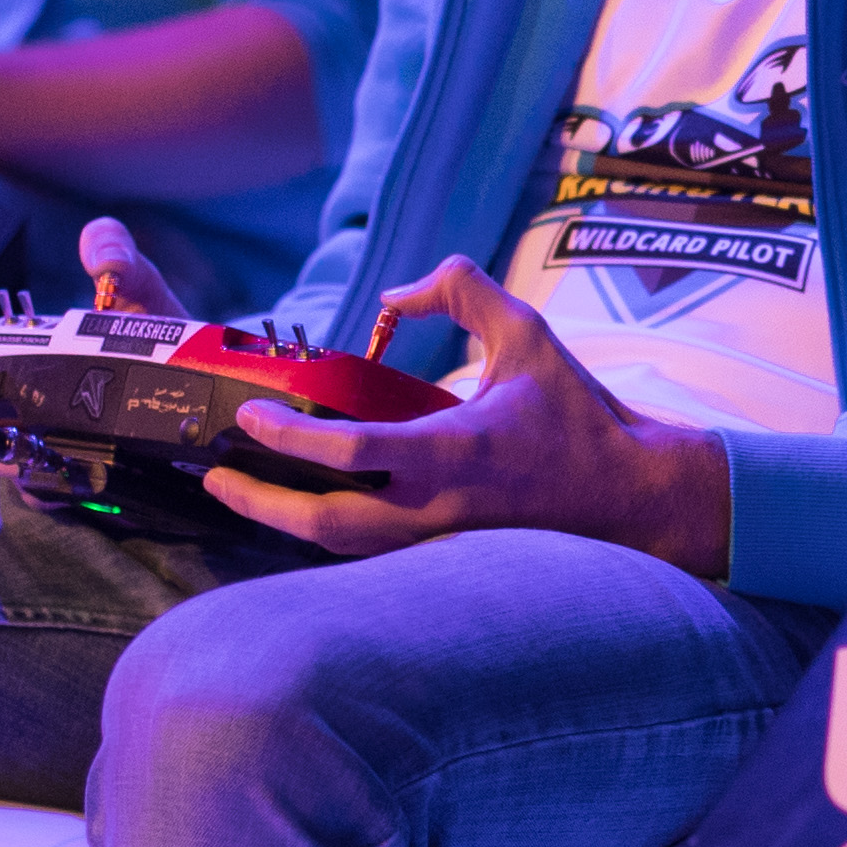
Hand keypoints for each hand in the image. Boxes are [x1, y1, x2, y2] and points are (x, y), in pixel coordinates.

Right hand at [0, 219, 184, 478]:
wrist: (204, 385)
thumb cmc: (153, 332)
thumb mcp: (139, 288)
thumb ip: (118, 254)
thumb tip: (100, 253)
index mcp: (10, 354)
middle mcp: (13, 404)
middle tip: (10, 426)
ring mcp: (37, 446)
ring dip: (16, 462)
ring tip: (57, 449)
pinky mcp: (68, 481)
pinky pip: (43, 493)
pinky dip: (58, 486)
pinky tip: (89, 474)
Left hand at [200, 255, 731, 570]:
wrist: (631, 496)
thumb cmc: (579, 415)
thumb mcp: (527, 331)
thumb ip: (462, 290)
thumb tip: (398, 293)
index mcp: (451, 454)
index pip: (346, 451)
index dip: (284, 437)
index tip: (246, 415)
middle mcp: (435, 509)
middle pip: (321, 525)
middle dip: (257, 503)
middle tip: (215, 473)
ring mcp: (438, 543)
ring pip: (337, 547)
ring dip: (282, 522)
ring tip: (242, 490)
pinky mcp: (444, 556)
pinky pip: (365, 552)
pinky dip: (323, 530)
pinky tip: (302, 504)